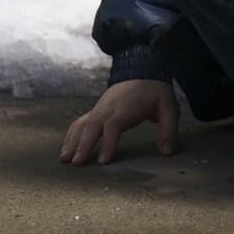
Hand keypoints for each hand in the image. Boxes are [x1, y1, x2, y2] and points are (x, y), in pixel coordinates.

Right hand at [60, 79, 178, 165]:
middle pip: (92, 125)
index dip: (108, 143)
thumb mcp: (169, 107)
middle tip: (76, 163)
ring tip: (64, 159)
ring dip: (72, 140)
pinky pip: (80, 121)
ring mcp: (100, 108)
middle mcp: (109, 107)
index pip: (113, 125)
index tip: (103, 161)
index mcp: (127, 107)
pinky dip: (71, 135)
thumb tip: (167, 152)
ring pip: (82, 123)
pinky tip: (66, 148)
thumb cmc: (155, 92)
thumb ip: (169, 130)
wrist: (142, 70)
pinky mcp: (96, 110)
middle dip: (83, 144)